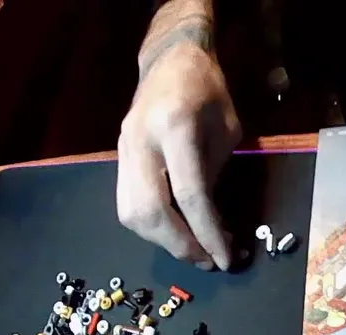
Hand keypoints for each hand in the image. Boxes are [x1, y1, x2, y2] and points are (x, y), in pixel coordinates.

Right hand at [116, 3, 239, 270]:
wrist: (168, 60)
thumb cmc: (208, 91)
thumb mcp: (227, 129)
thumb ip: (216, 174)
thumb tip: (213, 225)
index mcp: (175, 128)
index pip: (189, 195)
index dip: (207, 233)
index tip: (226, 258)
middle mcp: (141, 141)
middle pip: (151, 211)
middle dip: (180, 245)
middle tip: (208, 262)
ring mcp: (123, 150)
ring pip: (131, 213)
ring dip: (163, 241)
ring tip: (194, 250)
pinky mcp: (118, 158)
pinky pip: (127, 204)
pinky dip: (151, 226)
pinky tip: (174, 232)